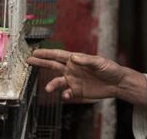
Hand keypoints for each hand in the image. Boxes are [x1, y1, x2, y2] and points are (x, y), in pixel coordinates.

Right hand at [27, 48, 146, 106]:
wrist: (117, 83)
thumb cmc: (109, 68)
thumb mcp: (99, 62)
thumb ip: (86, 60)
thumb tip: (73, 57)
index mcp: (76, 59)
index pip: (58, 55)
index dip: (47, 53)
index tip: (36, 52)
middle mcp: (72, 69)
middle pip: (53, 65)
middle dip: (41, 63)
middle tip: (29, 61)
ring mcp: (73, 80)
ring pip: (58, 81)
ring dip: (52, 84)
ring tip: (48, 88)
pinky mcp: (77, 91)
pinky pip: (67, 93)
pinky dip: (65, 94)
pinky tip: (66, 95)